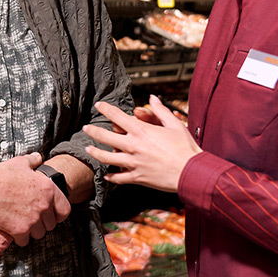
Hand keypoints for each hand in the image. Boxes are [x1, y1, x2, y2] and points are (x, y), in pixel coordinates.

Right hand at [0, 152, 69, 245]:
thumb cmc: (0, 176)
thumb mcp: (19, 163)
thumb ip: (32, 161)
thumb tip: (37, 157)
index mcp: (48, 190)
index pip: (65, 210)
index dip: (58, 214)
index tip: (52, 215)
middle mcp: (44, 205)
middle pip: (51, 224)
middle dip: (42, 223)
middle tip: (31, 218)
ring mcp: (33, 219)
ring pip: (39, 234)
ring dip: (31, 231)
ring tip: (22, 223)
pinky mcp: (21, 230)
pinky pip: (25, 241)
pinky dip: (19, 237)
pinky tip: (13, 229)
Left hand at [83, 97, 201, 191]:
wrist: (191, 172)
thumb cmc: (185, 147)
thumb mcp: (174, 124)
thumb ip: (160, 111)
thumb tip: (152, 99)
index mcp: (141, 131)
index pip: (117, 116)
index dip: (105, 109)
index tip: (98, 105)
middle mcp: (133, 146)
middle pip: (105, 137)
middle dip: (93, 131)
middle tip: (86, 128)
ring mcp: (133, 163)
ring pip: (107, 158)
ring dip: (95, 153)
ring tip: (88, 150)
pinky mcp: (137, 178)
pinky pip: (119, 178)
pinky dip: (111, 177)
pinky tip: (106, 175)